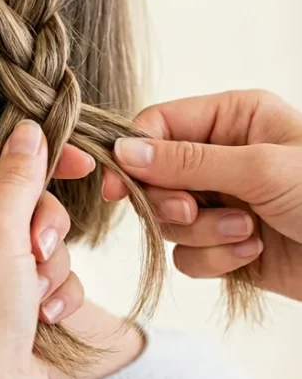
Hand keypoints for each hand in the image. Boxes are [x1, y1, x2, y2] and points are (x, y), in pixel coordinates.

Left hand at [0, 121, 92, 378]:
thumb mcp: (0, 236)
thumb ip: (18, 177)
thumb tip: (29, 131)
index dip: (33, 157)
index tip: (80, 160)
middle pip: (15, 197)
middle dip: (41, 223)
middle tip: (39, 248)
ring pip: (35, 234)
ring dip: (49, 261)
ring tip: (35, 293)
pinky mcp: (3, 296)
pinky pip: (42, 269)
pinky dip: (51, 289)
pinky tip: (42, 315)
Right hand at [102, 90, 301, 301]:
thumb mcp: (261, 167)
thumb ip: (188, 161)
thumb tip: (123, 151)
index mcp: (233, 119)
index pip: (159, 126)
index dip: (133, 154)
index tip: (118, 186)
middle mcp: (222, 157)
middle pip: (156, 177)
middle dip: (174, 201)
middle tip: (195, 210)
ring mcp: (222, 201)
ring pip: (170, 220)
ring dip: (205, 233)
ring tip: (249, 231)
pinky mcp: (225, 243)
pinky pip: (189, 254)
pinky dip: (217, 259)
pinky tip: (255, 253)